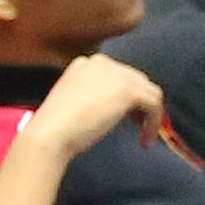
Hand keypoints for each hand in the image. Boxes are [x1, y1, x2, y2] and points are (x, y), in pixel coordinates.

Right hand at [33, 54, 162, 157]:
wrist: (50, 133)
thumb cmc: (57, 128)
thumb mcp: (77, 103)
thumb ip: (97, 98)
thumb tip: (120, 108)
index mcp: (86, 64)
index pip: (118, 76)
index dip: (127, 98)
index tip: (128, 119)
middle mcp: (102, 63)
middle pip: (136, 81)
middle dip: (141, 104)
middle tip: (139, 127)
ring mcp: (116, 74)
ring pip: (148, 91)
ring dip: (150, 114)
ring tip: (144, 136)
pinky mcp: (128, 90)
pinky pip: (154, 104)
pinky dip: (154, 123)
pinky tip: (145, 141)